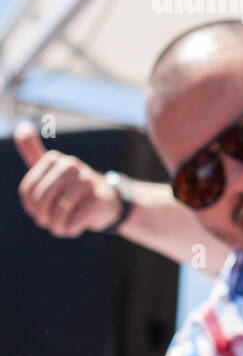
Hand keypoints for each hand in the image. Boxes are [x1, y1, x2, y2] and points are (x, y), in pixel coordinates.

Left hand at [14, 121, 122, 236]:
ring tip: (62, 226)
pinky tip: (76, 226)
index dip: (31, 207)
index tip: (41, 209)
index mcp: (56, 159)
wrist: (106, 202)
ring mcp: (88, 181)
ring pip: (58, 212)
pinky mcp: (99, 200)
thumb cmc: (72, 188)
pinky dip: (71, 229)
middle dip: (43, 217)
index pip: (28, 191)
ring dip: (57, 226)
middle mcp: (72, 166)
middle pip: (42, 200)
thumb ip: (32, 151)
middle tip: (50, 221)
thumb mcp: (51, 170)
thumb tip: (22, 126)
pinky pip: (73, 221)